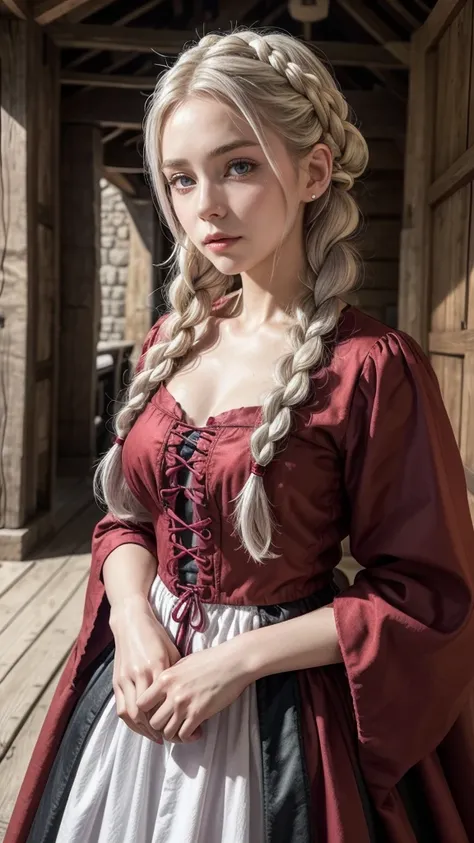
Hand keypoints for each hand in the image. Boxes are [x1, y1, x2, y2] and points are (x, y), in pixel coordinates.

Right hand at [110, 595, 182, 743]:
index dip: (172, 720)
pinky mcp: (116, 680)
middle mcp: (141, 674)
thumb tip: (186, 696)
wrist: (132, 623)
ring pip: (131, 714)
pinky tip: (139, 726)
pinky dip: (130, 721)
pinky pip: (120, 707)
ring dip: (142, 730)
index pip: (164, 702)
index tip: (182, 730)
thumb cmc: (156, 637)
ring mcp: (126, 678)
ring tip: (154, 736)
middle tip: (167, 738)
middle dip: (156, 730)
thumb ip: (176, 675)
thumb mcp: (172, 653)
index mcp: (158, 667)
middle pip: (146, 713)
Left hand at [136, 638, 250, 743]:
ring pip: (167, 732)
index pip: (141, 704)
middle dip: (161, 727)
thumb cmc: (210, 659)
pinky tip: (196, 731)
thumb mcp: (182, 663)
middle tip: (170, 725)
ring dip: (174, 734)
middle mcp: (171, 692)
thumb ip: (168, 678)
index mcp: (165, 678)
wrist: (233, 662)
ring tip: (183, 729)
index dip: (146, 712)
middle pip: (153, 722)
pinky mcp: (199, 713)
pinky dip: (188, 737)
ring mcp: (184, 704)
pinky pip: (184, 735)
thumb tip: (159, 692)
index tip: (156, 713)